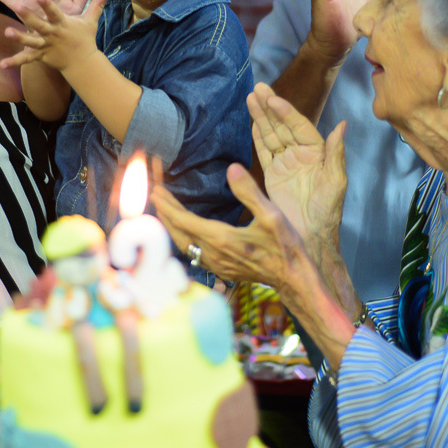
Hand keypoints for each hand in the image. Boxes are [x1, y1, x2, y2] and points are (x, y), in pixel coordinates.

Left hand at [0, 0, 110, 70]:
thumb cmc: (85, 38)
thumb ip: (96, 4)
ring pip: (30, 41)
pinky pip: (26, 59)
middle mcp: (53, 34)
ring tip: (7, 31)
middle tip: (17, 6)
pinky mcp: (41, 56)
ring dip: (19, 37)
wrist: (82, 63)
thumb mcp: (90, 20)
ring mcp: (46, 45)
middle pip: (39, 24)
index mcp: (62, 24)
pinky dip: (14, 62)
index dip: (47, 4)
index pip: (54, 12)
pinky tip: (2, 64)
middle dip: (28, 15)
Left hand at [152, 162, 307, 289]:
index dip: (168, 205)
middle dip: (164, 214)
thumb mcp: (272, 215)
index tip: (156, 191)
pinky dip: (183, 239)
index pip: (184, 220)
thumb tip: (232, 169)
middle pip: (178, 233)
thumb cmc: (284, 248)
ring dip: (172, 228)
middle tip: (155, 197)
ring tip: (165, 213)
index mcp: (221, 238)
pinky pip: (193, 253)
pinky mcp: (221, 270)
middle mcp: (213, 254)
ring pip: (184, 245)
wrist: (292, 279)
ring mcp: (216, 265)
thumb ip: (249, 191)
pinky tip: (186, 234)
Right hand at [248, 82, 346, 246]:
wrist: (309, 237)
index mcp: (317, 153)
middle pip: (283, 126)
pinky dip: (258, 137)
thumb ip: (336, 153)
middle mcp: (301, 154)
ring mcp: (285, 164)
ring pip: (271, 135)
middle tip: (257, 88)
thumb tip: (342, 125)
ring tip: (251, 98)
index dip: (286, 112)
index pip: (300, 126)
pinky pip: (263, 152)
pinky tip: (253, 123)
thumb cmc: (327, 212)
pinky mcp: (272, 175)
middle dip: (270, 107)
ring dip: (261, 117)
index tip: (273, 99)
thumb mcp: (336, 181)